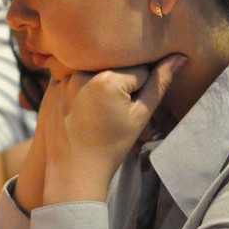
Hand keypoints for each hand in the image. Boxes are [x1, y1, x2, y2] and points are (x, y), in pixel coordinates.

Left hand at [37, 54, 185, 203]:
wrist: (73, 171)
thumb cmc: (110, 147)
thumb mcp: (140, 117)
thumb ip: (159, 84)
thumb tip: (179, 57)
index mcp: (107, 77)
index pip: (139, 70)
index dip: (140, 92)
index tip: (128, 112)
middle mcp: (81, 71)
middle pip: (114, 68)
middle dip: (120, 85)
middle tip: (112, 113)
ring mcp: (62, 78)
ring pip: (93, 72)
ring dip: (99, 84)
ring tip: (96, 113)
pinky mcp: (50, 86)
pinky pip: (73, 79)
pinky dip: (79, 89)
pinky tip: (80, 111)